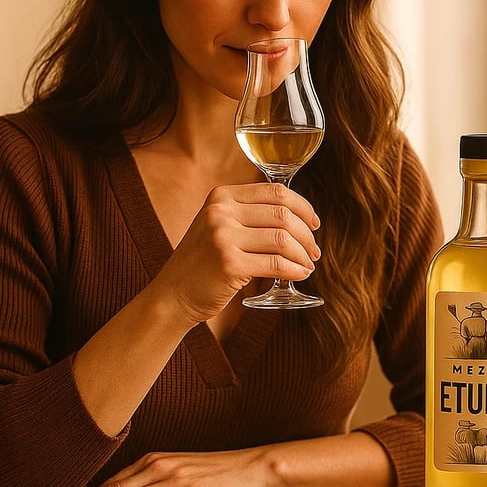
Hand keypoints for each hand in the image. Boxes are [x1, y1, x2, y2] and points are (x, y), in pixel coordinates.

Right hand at [154, 183, 320, 324]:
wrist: (173, 294)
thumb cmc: (203, 262)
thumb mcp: (217, 225)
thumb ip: (247, 214)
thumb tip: (298, 215)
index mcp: (221, 196)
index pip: (276, 191)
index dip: (303, 206)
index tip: (314, 223)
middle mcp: (220, 211)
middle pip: (283, 214)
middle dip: (307, 234)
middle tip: (314, 251)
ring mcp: (223, 236)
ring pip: (282, 239)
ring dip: (303, 253)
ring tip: (308, 264)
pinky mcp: (229, 264)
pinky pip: (276, 264)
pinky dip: (294, 269)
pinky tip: (300, 274)